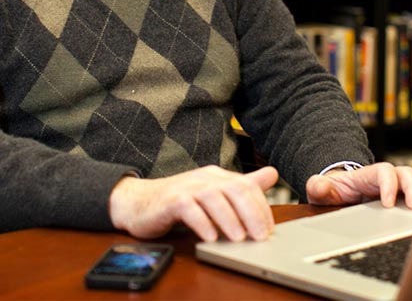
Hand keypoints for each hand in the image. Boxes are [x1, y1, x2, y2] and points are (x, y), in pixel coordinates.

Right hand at [109, 165, 278, 242]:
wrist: (138, 202)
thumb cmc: (178, 201)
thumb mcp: (213, 194)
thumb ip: (241, 186)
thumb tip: (273, 173)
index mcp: (217, 176)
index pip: (246, 185)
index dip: (261, 207)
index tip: (269, 229)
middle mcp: (204, 178)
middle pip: (234, 189)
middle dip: (251, 213)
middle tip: (260, 235)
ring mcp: (186, 187)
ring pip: (213, 198)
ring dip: (229, 219)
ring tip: (239, 238)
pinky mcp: (170, 200)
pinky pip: (189, 209)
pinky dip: (202, 223)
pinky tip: (210, 237)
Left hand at [305, 162, 411, 208]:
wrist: (346, 192)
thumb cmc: (337, 192)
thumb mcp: (324, 190)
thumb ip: (319, 187)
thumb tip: (319, 186)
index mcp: (369, 175)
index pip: (384, 171)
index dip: (389, 184)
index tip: (388, 204)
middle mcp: (390, 176)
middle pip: (408, 173)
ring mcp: (402, 184)